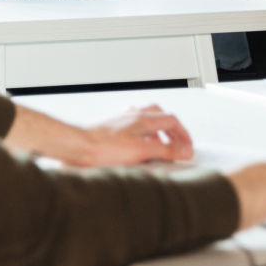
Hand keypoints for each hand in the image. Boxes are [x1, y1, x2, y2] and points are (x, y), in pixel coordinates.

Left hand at [80, 105, 194, 167]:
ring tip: (159, 147)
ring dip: (156, 132)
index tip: (188, 147)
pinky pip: (132, 126)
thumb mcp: (142, 151)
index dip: (183, 134)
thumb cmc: (103, 148)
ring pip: (145, 119)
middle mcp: (131, 115)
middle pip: (159, 115)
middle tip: (177, 144)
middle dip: (171, 129)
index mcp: (142, 118)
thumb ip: (166, 150)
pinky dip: (142, 134)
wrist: (78, 146)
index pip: (171, 120)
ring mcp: (120, 119)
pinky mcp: (110, 127)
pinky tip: (138, 146)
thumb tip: (185, 150)